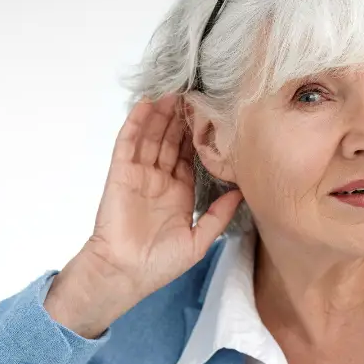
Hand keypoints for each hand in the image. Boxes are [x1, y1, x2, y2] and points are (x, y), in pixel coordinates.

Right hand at [46, 95, 242, 337]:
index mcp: (179, 193)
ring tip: (173, 90)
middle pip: (172, 140)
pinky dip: (136, 123)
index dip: (199, 136)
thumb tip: (242, 192)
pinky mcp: (121, 173)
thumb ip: (219, 215)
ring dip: (161, 113)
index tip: (213, 115)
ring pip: (152, 136)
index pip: (191, 156)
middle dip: (182, 118)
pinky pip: (128, 143)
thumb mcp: (199, 240)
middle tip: (195, 93)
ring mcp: (139, 175)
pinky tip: (146, 105)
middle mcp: (160, 180)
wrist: (126, 274)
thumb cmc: (159, 264)